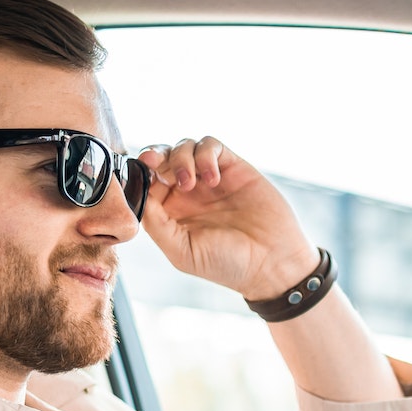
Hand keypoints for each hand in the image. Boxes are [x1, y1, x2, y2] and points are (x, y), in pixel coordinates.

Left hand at [135, 137, 317, 297]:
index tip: (142, 174)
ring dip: (181, 157)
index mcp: (171, 211)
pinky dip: (205, 154)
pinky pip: (211, 146)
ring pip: (184, 146)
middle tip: (159, 167)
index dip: (141, 173)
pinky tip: (213, 178)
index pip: (148, 180)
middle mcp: (189, 192)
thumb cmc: (227, 265)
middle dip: (156, 157)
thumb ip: (156, 222)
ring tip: (191, 182)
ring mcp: (211, 178)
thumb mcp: (181, 251)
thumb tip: (139, 194)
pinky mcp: (233, 167)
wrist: (272, 263)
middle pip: (162, 157)